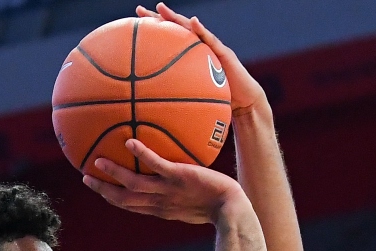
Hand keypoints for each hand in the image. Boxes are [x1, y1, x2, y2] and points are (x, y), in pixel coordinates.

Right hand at [82, 139, 246, 224]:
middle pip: (124, 199)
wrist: (234, 209)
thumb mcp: (195, 198)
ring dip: (115, 174)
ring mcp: (169, 190)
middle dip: (103, 190)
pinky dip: (143, 156)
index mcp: (160, 209)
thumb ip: (182, 187)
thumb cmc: (219, 204)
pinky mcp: (180, 177)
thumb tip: (177, 171)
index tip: (96, 186)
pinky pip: (158, 166)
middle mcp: (160, 202)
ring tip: (97, 161)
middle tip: (85, 177)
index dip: (111, 196)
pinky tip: (131, 141)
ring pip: (134, 185)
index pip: (130, 205)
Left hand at [136, 3, 269, 117]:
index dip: (151, 33)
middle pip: (175, 30)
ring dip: (176, 17)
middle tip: (139, 11)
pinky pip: (212, 40)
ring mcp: (211, 48)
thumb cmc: (217, 102)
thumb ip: (176, 99)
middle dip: (158, 18)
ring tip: (161, 8)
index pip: (167, 41)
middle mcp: (199, 49)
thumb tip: (150, 114)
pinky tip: (194, 22)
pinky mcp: (224, 53)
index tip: (132, 26)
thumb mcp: (192, 100)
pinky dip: (202, 30)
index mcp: (190, 58)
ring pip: (191, 29)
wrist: (243, 103)